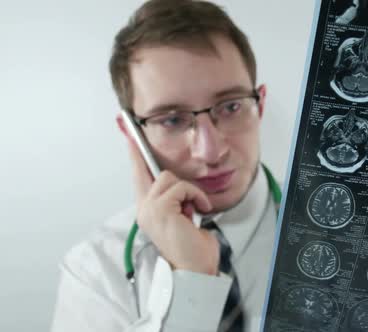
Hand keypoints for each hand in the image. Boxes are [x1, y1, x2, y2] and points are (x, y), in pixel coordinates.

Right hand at [125, 136, 218, 274]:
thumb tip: (179, 187)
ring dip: (189, 193)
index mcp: (148, 211)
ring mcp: (149, 209)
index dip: (135, 156)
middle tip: (190, 207)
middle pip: (158, 173)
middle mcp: (144, 209)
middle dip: (181, 185)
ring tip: (193, 213)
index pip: (138, 176)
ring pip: (170, 178)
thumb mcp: (182, 218)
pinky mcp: (160, 209)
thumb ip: (175, 201)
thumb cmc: (193, 248)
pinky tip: (198, 212)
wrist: (195, 269)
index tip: (130, 136)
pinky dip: (195, 197)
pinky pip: (181, 187)